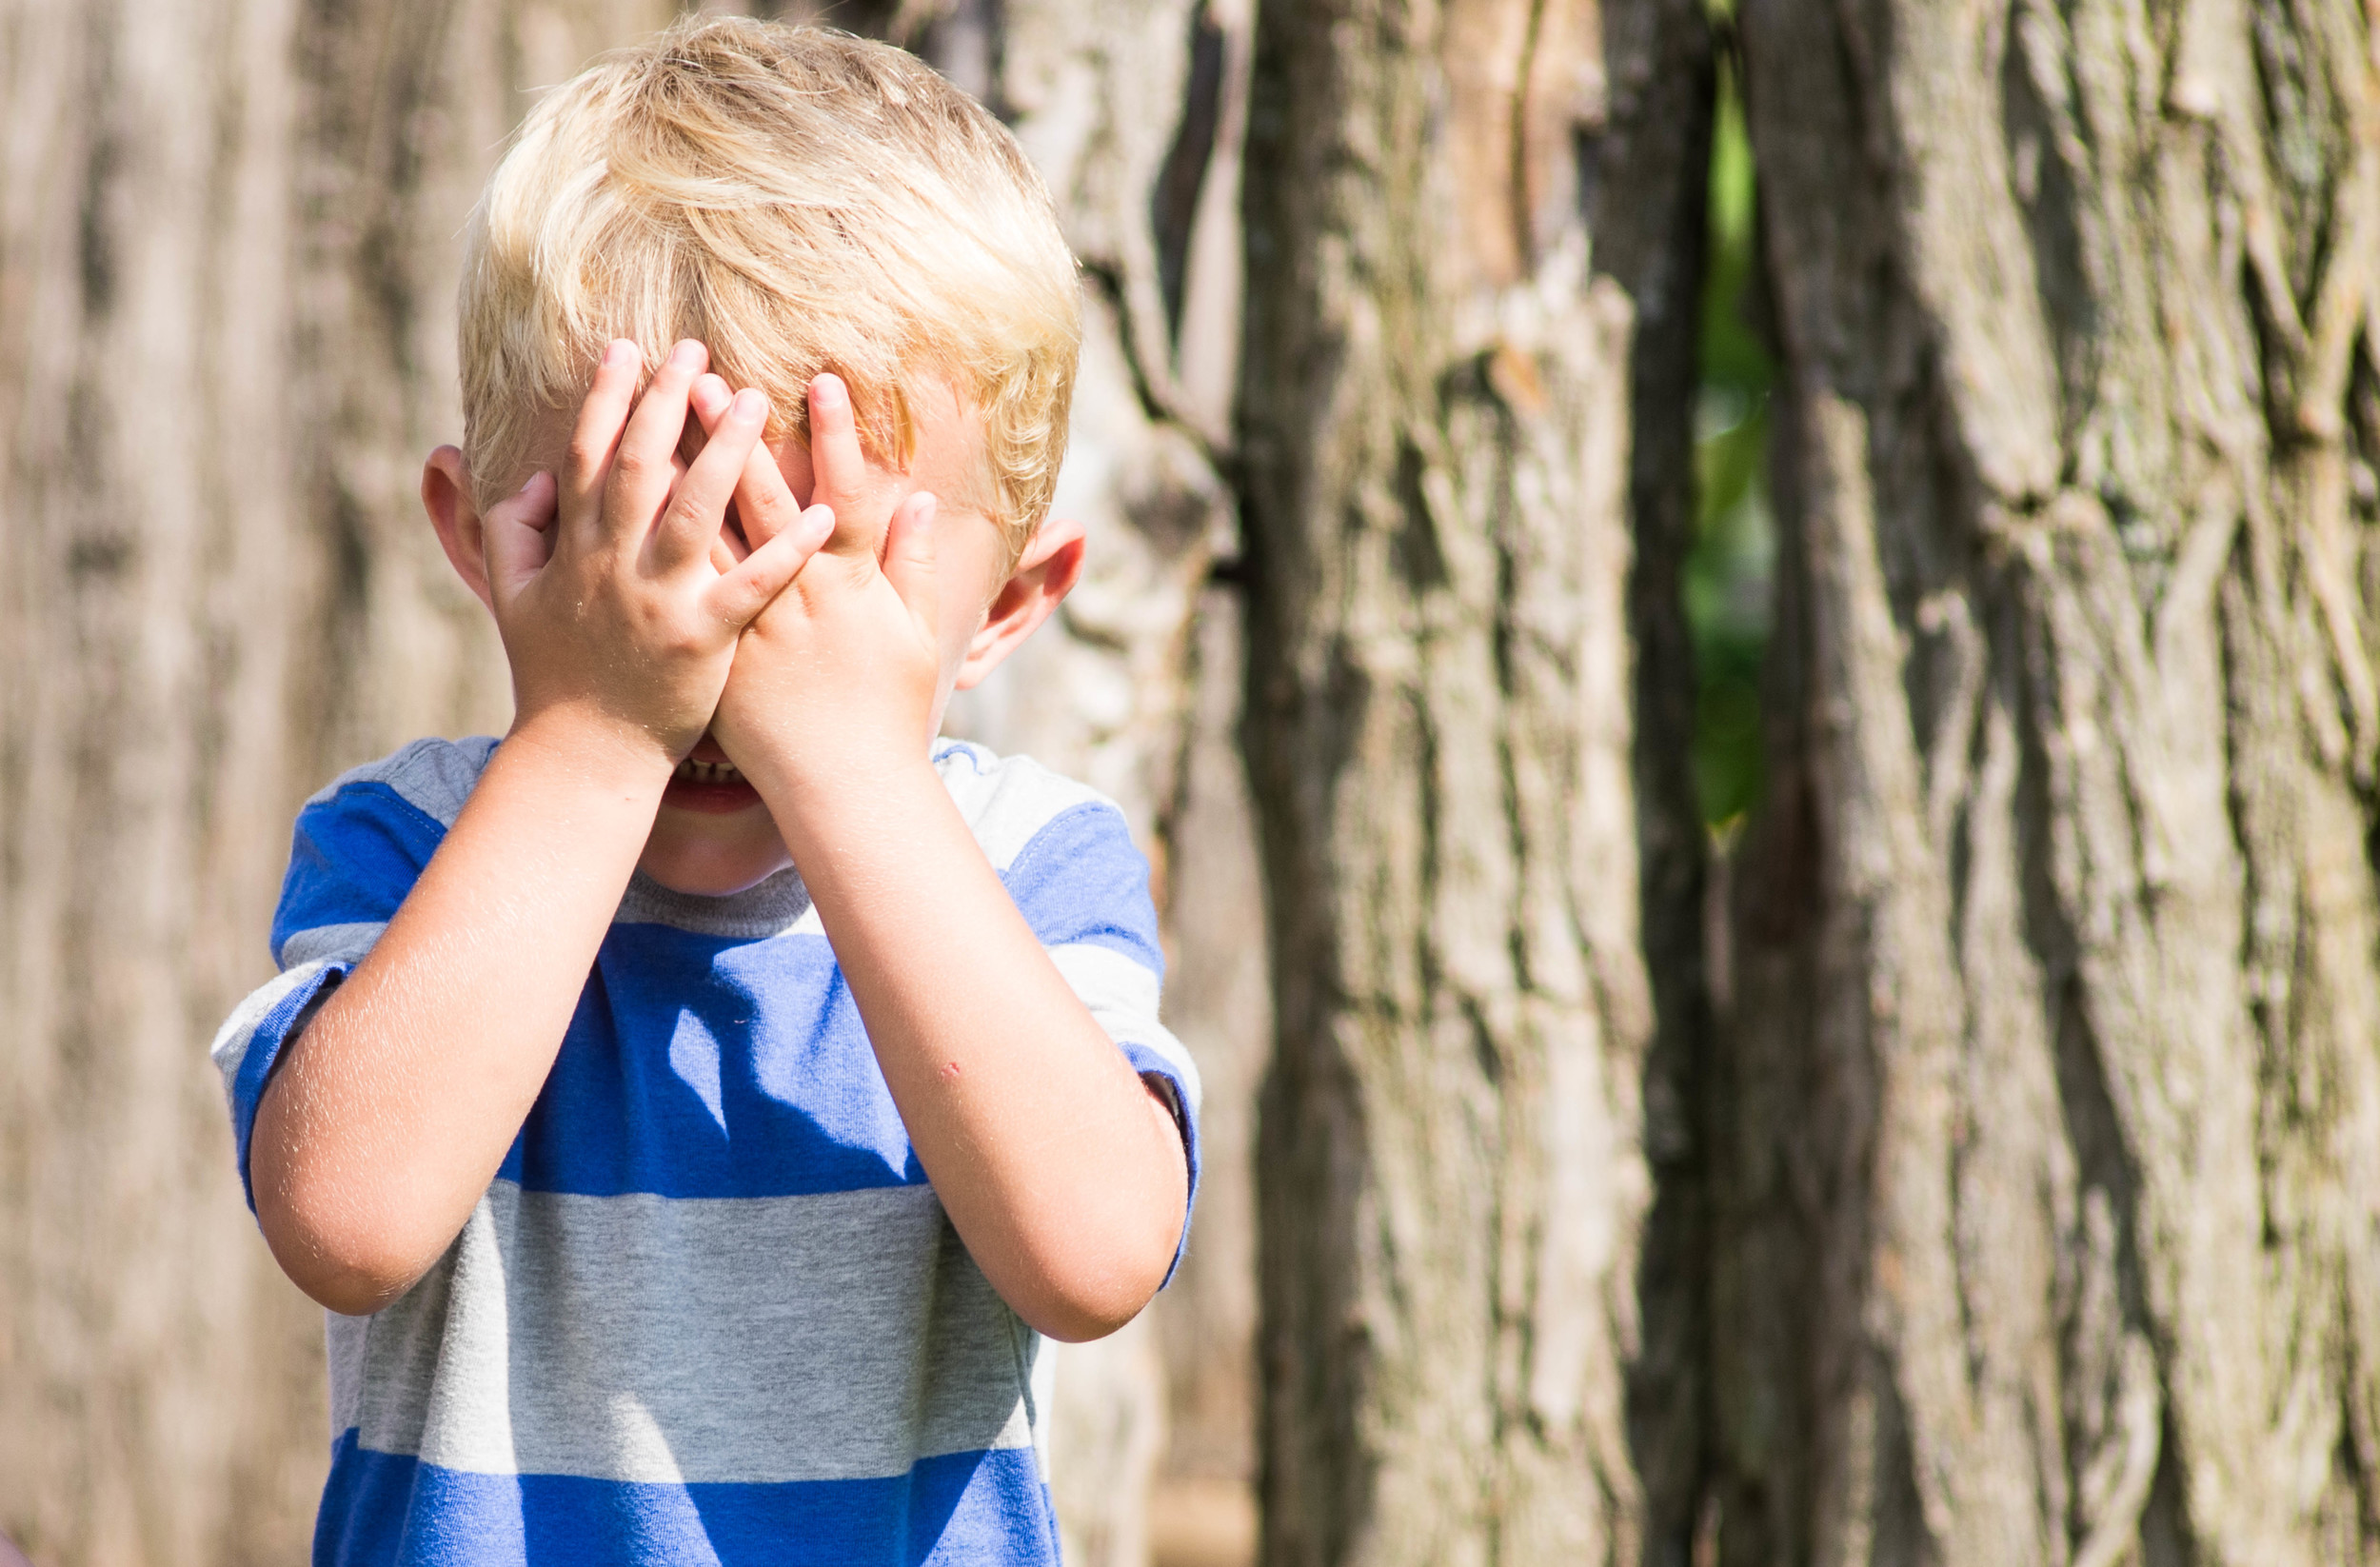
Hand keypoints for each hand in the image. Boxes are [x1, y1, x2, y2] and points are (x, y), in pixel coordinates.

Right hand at [481, 340, 828, 771]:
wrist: (583, 756)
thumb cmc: (553, 675)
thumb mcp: (512, 597)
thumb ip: (513, 531)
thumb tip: (538, 476)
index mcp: (574, 550)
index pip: (588, 456)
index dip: (607, 399)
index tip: (627, 349)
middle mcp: (613, 566)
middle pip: (642, 466)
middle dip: (666, 402)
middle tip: (695, 349)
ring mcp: (660, 602)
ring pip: (696, 511)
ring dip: (725, 452)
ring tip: (756, 400)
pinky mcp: (706, 641)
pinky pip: (752, 586)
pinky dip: (787, 551)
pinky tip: (818, 514)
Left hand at [694, 372, 947, 811]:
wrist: (842, 787)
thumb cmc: (885, 714)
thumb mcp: (916, 636)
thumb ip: (914, 566)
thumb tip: (922, 502)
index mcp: (846, 585)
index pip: (840, 492)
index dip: (832, 435)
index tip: (819, 380)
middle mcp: (790, 595)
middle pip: (753, 499)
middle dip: (728, 433)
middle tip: (701, 374)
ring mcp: (744, 623)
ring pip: (703, 534)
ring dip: (677, 475)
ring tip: (651, 425)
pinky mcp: (712, 651)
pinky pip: (677, 589)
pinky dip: (650, 549)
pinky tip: (628, 510)